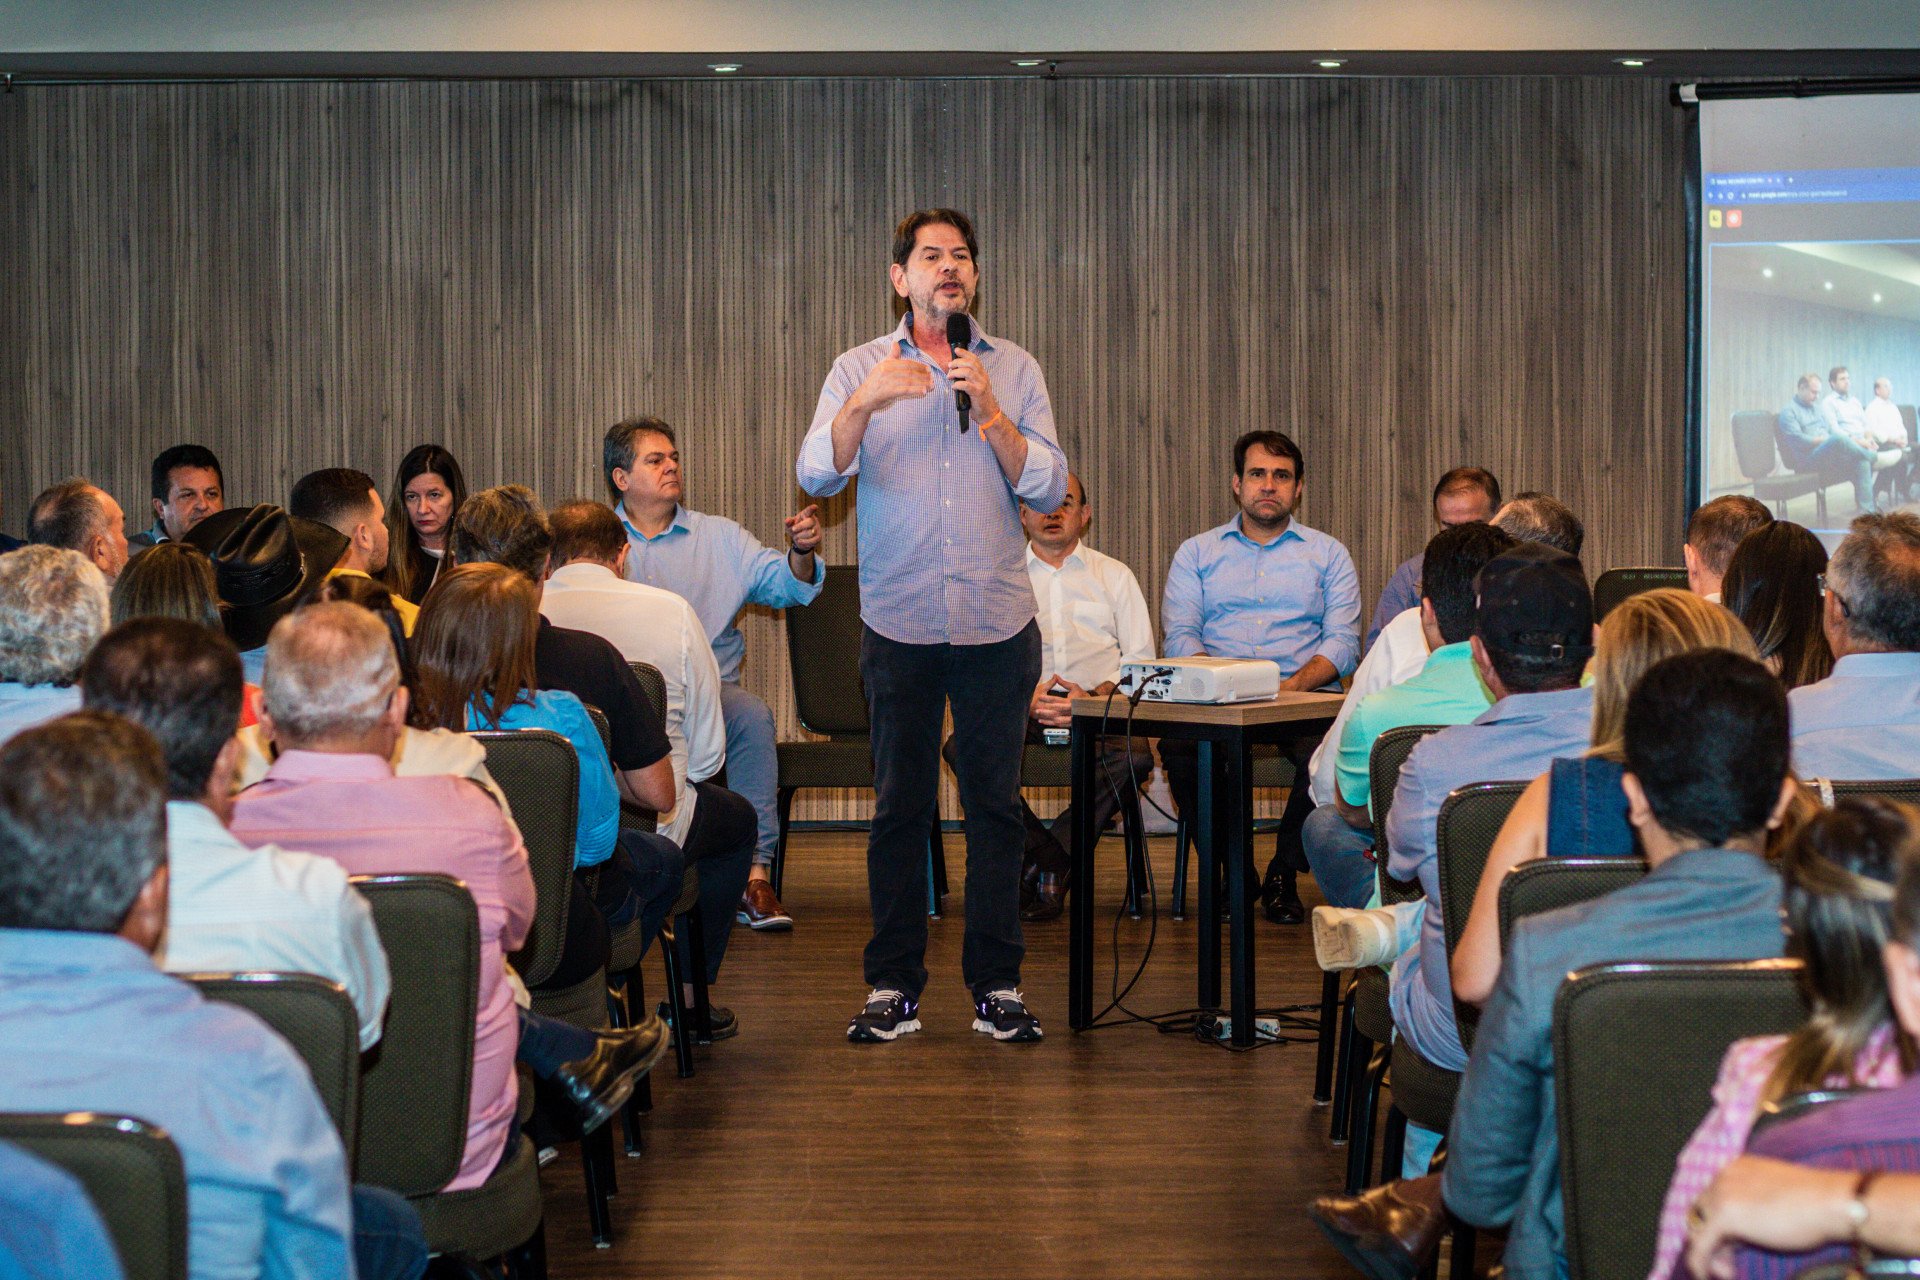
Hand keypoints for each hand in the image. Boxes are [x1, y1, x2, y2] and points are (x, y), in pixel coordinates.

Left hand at [784, 504, 821, 552]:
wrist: (800, 540)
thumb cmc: (795, 530)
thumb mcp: (789, 525)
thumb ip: (788, 522)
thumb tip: (787, 520)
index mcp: (806, 514)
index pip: (809, 511)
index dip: (812, 508)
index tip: (815, 506)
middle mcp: (813, 520)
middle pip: (809, 522)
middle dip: (800, 526)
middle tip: (793, 529)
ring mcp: (817, 529)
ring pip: (809, 533)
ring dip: (800, 536)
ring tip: (798, 536)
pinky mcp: (818, 537)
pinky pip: (812, 541)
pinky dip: (804, 542)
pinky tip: (800, 541)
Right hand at [853, 356, 933, 414]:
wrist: (863, 399)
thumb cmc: (874, 383)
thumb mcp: (881, 367)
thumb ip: (891, 356)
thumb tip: (896, 343)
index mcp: (887, 363)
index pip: (907, 364)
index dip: (919, 366)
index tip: (929, 370)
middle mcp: (886, 370)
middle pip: (910, 372)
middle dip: (923, 376)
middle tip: (933, 379)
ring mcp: (887, 381)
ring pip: (909, 381)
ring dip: (922, 384)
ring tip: (932, 386)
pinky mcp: (887, 392)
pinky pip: (905, 390)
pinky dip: (915, 391)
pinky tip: (924, 392)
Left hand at [949, 349, 999, 423]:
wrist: (988, 413)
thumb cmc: (979, 399)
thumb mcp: (976, 384)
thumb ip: (968, 377)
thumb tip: (955, 370)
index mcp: (982, 373)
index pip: (975, 359)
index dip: (965, 353)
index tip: (956, 350)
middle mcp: (983, 377)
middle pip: (970, 363)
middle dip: (957, 362)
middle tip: (949, 366)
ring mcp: (981, 384)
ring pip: (967, 372)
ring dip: (956, 372)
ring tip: (949, 376)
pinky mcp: (978, 393)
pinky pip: (966, 385)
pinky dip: (957, 384)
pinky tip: (954, 387)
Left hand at [1031, 678, 1085, 727]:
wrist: (1092, 705)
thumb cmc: (1082, 695)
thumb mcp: (1074, 687)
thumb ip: (1063, 683)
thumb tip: (1055, 675)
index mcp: (1070, 701)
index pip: (1057, 700)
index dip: (1047, 698)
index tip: (1040, 697)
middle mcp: (1070, 710)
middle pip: (1056, 711)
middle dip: (1046, 711)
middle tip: (1037, 710)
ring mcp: (1071, 717)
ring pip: (1058, 720)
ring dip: (1048, 720)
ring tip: (1039, 719)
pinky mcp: (1071, 722)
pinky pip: (1061, 725)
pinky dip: (1053, 724)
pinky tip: (1046, 723)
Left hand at [1685, 1157, 1854, 1279]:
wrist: (1833, 1203)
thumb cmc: (1818, 1204)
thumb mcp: (1776, 1200)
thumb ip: (1754, 1207)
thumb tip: (1740, 1233)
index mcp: (1736, 1168)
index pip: (1714, 1197)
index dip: (1719, 1224)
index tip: (1735, 1245)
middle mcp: (1723, 1176)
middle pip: (1702, 1212)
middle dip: (1713, 1239)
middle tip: (1730, 1261)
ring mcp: (1721, 1194)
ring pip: (1699, 1229)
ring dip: (1710, 1253)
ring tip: (1728, 1270)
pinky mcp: (1723, 1216)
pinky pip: (1700, 1246)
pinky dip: (1700, 1263)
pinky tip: (1708, 1275)